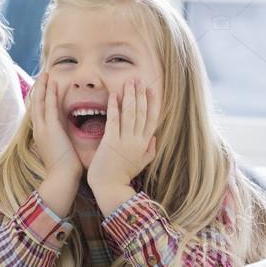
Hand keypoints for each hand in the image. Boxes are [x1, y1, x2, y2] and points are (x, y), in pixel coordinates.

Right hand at [30, 72, 82, 178]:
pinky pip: (49, 106)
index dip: (40, 98)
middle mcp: (39, 129)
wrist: (61, 178)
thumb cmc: (65, 168)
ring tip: (45, 74)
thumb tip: (64, 135)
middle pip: (36, 104)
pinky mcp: (51, 128)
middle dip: (39, 89)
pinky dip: (50, 94)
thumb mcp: (60, 150)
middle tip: (42, 75)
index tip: (43, 87)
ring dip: (43, 87)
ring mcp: (43, 128)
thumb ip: (60, 140)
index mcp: (41, 135)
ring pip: (40, 102)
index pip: (38, 112)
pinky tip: (53, 84)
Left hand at [87, 77, 157, 192]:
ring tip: (129, 81)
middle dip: (140, 94)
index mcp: (145, 144)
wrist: (110, 188)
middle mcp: (138, 140)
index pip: (151, 118)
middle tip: (139, 78)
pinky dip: (115, 107)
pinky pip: (114, 120)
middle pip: (141, 112)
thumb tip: (155, 137)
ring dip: (130, 96)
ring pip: (130, 113)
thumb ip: (150, 150)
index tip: (152, 89)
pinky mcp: (111, 142)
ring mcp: (125, 140)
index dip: (152, 102)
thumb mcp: (142, 163)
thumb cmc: (123, 176)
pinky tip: (114, 95)